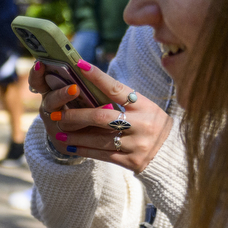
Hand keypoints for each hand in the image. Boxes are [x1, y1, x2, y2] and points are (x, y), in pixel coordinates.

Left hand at [31, 59, 173, 172]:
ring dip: (74, 136)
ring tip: (58, 132)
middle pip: (102, 117)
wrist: (171, 154)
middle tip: (56, 114)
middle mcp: (142, 124)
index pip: (117, 89)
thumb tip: (89, 86)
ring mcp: (137, 144)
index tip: (79, 66)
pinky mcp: (130, 161)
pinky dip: (84, 150)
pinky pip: (101, 155)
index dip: (97, 77)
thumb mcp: (145, 108)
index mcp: (145, 106)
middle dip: (76, 116)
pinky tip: (70, 146)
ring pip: (97, 139)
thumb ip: (122, 101)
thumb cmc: (151, 124)